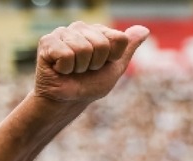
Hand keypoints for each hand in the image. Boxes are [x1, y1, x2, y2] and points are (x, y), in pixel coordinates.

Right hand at [34, 22, 149, 102]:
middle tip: (84, 70)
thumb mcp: (115, 68)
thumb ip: (128, 48)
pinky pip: (66, 55)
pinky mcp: (47, 41)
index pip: (119, 38)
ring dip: (80, 67)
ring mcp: (63, 32)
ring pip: (83, 49)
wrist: (67, 101)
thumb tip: (144, 29)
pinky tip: (60, 68)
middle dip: (95, 64)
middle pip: (101, 44)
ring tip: (72, 69)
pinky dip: (65, 69)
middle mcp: (81, 27)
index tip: (101, 65)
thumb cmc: (89, 85)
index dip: (112, 58)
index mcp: (98, 31)